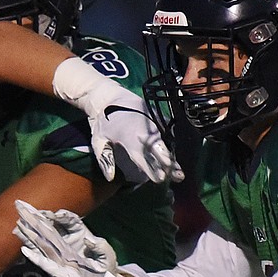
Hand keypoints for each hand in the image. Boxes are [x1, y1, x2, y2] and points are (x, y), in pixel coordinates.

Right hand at [13, 204, 112, 276]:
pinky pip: (44, 261)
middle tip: (24, 207)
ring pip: (43, 241)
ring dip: (30, 232)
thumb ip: (100, 247)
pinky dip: (34, 255)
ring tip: (18, 223)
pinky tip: (24, 249)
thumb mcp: (107, 257)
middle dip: (37, 217)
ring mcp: (61, 255)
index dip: (63, 217)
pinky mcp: (58, 269)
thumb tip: (89, 240)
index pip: (70, 221)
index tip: (57, 214)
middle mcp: (67, 242)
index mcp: (80, 235)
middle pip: (50, 227)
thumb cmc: (106, 270)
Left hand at [51, 58, 182, 184]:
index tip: (160, 179)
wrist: (110, 97)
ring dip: (172, 157)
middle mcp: (144, 130)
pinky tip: (174, 160)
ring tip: (180, 172)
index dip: (151, 168)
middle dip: (169, 164)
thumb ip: (104, 159)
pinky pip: (166, 134)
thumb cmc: (102, 122)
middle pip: (159, 149)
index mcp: (128, 136)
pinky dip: (170, 146)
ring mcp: (152, 123)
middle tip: (178, 177)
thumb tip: (111, 178)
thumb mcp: (97, 141)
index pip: (141, 155)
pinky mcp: (156, 118)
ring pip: (165, 142)